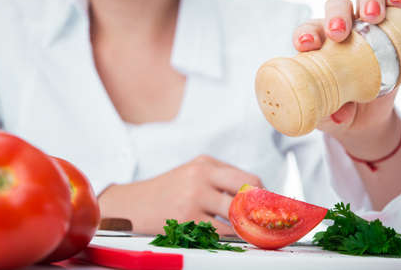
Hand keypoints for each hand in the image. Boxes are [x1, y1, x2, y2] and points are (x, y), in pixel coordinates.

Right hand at [98, 155, 262, 234]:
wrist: (130, 205)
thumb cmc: (166, 190)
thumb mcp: (192, 173)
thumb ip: (220, 178)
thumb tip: (254, 195)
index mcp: (206, 164)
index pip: (249, 178)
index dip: (264, 195)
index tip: (269, 207)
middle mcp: (201, 177)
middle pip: (248, 192)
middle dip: (261, 209)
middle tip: (264, 221)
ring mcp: (193, 198)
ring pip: (236, 215)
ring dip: (245, 225)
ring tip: (247, 229)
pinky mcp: (186, 220)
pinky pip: (219, 232)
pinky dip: (227, 236)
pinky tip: (226, 235)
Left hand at [292, 0, 400, 157]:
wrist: (361, 120)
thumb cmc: (335, 111)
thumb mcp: (327, 117)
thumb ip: (328, 115)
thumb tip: (338, 117)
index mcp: (315, 48)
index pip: (307, 32)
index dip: (305, 34)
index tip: (307, 45)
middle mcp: (338, 33)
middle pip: (335, 9)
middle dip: (337, 15)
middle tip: (339, 33)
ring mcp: (363, 28)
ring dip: (367, 1)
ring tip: (372, 17)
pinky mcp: (388, 29)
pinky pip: (391, 5)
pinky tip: (395, 3)